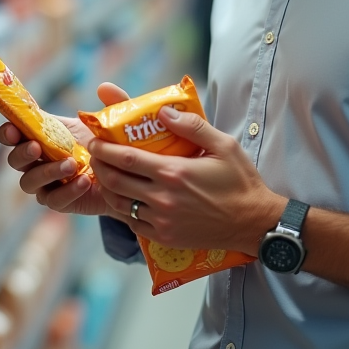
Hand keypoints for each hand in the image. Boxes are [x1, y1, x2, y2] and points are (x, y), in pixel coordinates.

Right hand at [0, 82, 128, 216]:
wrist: (126, 176)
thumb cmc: (111, 144)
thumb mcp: (112, 121)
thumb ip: (112, 102)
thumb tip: (104, 87)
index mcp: (43, 135)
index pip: (14, 133)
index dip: (8, 132)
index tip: (13, 129)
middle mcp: (38, 160)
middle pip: (15, 160)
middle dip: (22, 153)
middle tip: (37, 147)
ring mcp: (46, 183)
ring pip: (29, 182)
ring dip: (47, 172)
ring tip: (72, 165)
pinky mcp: (59, 201)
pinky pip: (54, 199)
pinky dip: (67, 191)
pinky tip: (84, 182)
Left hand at [90, 106, 283, 254]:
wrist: (253, 223)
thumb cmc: (240, 182)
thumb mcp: (224, 145)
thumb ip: (193, 126)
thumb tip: (164, 112)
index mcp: (174, 172)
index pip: (126, 159)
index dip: (105, 149)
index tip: (95, 140)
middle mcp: (163, 198)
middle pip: (115, 181)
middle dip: (99, 166)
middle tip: (95, 154)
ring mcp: (162, 221)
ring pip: (119, 204)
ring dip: (106, 187)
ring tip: (103, 174)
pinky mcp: (164, 237)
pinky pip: (132, 223)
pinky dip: (121, 209)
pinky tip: (122, 198)